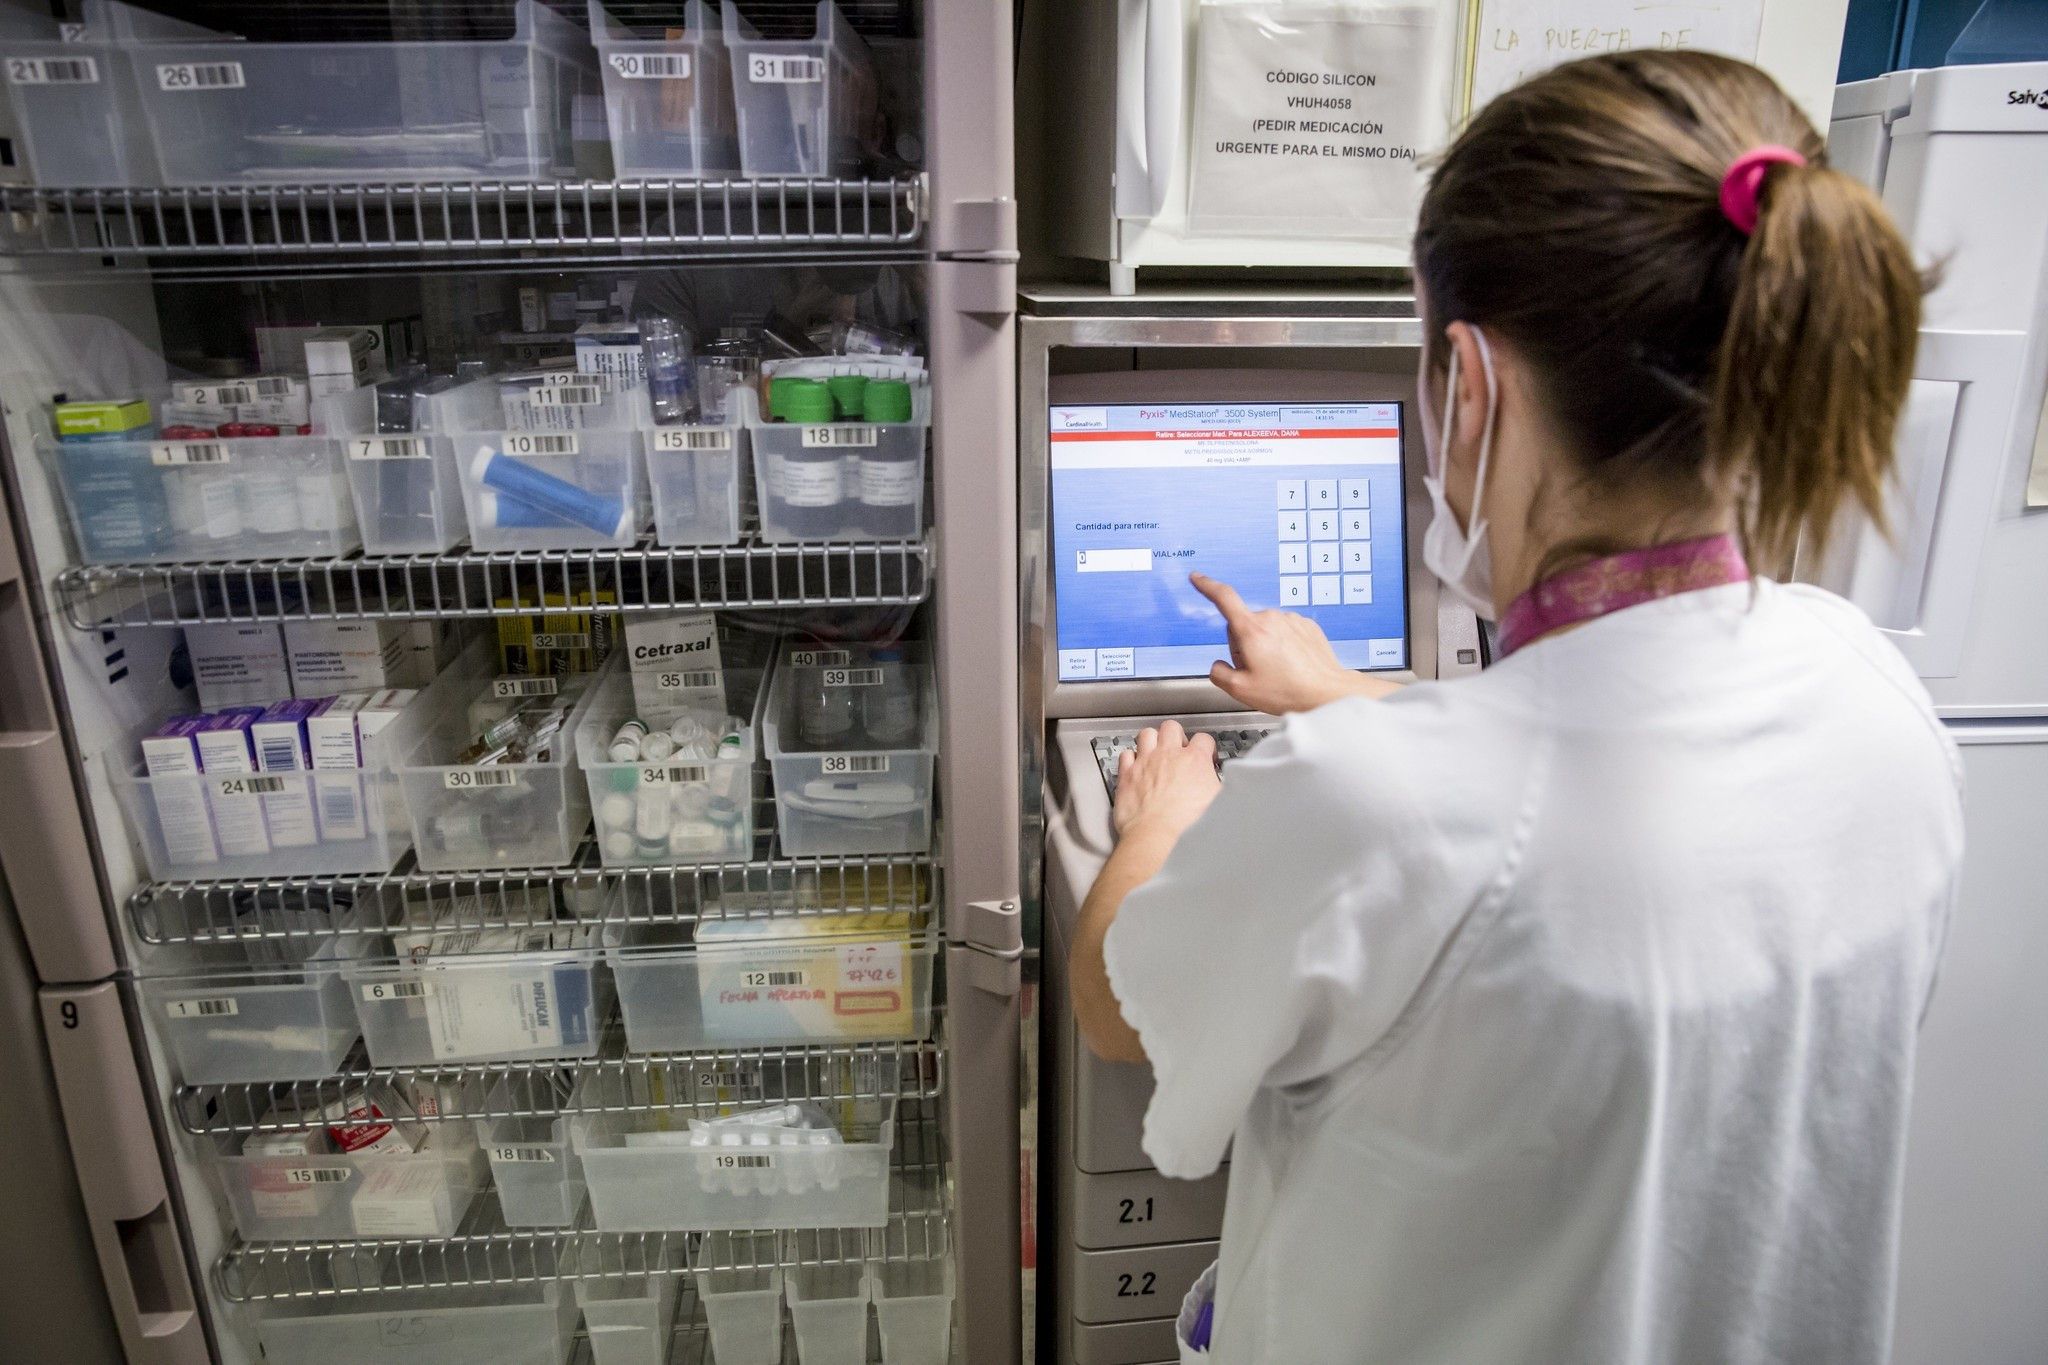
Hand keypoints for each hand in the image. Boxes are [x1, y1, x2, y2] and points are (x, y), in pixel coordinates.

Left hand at [1113, 720, 1221, 843]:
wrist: (1157, 835)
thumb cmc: (1188, 824)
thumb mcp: (1219, 803)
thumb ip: (1220, 786)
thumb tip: (1225, 784)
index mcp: (1195, 760)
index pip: (1204, 739)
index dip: (1206, 748)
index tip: (1206, 758)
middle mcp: (1169, 755)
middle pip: (1172, 727)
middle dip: (1176, 736)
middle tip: (1179, 750)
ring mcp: (1145, 762)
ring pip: (1147, 734)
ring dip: (1152, 741)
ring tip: (1156, 753)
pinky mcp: (1127, 775)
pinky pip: (1126, 754)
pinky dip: (1131, 758)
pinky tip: (1136, 767)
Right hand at [1193, 572, 1359, 713]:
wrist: (1326, 693)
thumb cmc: (1287, 691)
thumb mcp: (1241, 690)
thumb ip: (1219, 673)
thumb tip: (1218, 665)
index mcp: (1251, 630)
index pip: (1224, 598)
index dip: (1207, 586)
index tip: (1197, 578)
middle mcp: (1271, 619)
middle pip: (1244, 625)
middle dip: (1244, 645)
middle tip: (1257, 671)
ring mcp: (1291, 620)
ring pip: (1265, 629)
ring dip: (1265, 646)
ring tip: (1278, 671)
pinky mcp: (1306, 626)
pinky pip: (1285, 632)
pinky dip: (1284, 646)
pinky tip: (1291, 665)